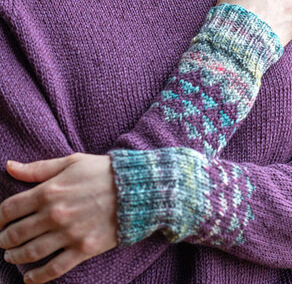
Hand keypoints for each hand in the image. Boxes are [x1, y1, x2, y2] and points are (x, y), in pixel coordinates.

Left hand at [0, 153, 117, 283]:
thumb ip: (39, 168)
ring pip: (30, 253)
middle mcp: (55, 215)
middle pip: (15, 234)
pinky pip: (54, 269)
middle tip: (3, 240)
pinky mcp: (83, 249)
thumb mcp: (72, 162)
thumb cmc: (104, 172)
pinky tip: (29, 278)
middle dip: (4, 239)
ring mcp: (69, 234)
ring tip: (11, 256)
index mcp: (49, 191)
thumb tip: (9, 167)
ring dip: (14, 257)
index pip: (9, 209)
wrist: (136, 188)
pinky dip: (37, 277)